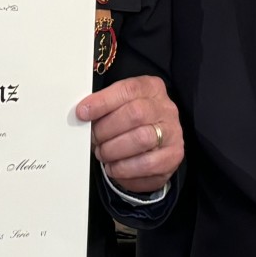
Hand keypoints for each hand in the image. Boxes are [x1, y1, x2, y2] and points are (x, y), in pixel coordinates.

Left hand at [76, 75, 181, 193]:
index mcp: (151, 88)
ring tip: (103, 153)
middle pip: (135, 114)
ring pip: (141, 139)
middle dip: (106, 129)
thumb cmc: (130, 123)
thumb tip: (82, 113)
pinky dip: (124, 168)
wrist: (154, 147)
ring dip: (114, 150)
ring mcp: (173, 133)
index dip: (103, 101)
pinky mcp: (172, 157)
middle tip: (94, 139)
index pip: (128, 90)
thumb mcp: (120, 106)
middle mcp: (166, 108)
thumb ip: (105, 106)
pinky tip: (113, 167)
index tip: (82, 113)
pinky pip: (146, 164)